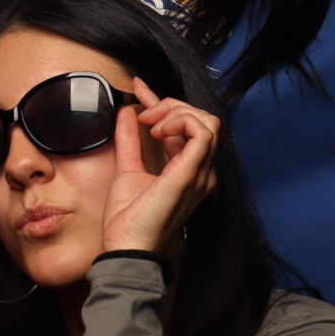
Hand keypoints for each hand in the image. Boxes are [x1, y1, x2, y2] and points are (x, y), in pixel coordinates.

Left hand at [97, 84, 220, 255]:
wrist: (127, 247)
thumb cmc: (129, 219)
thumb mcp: (127, 168)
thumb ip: (130, 140)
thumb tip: (128, 111)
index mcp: (188, 170)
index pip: (188, 125)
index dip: (164, 102)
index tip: (139, 88)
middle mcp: (201, 171)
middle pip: (202, 119)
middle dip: (170, 105)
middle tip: (143, 115)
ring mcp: (201, 173)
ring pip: (207, 121)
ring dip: (176, 111)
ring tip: (150, 124)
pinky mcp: (192, 175)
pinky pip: (202, 132)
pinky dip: (180, 122)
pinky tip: (157, 131)